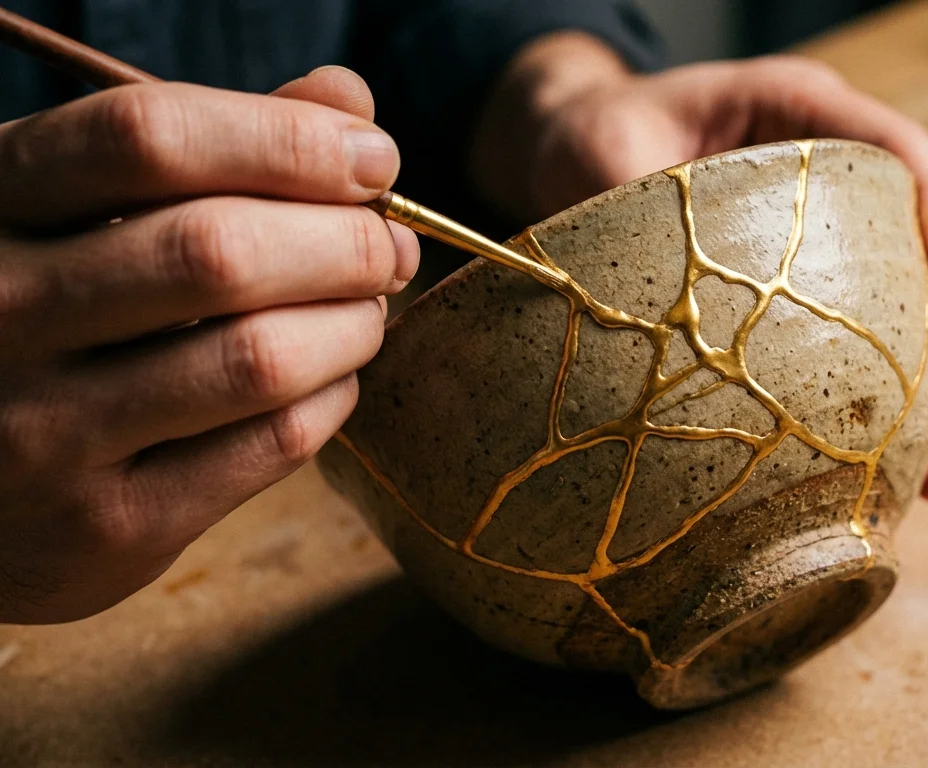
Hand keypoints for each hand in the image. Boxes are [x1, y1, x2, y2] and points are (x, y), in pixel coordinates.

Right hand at [0, 67, 419, 622]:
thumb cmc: (38, 312)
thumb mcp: (77, 208)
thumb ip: (205, 147)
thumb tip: (347, 98)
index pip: (149, 137)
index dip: (288, 139)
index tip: (375, 158)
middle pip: (219, 251)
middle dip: (347, 242)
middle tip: (392, 246)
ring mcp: (43, 433)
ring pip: (260, 357)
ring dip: (353, 323)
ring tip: (369, 307)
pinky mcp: (107, 528)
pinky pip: (271, 444)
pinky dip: (333, 397)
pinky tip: (332, 375)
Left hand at [473, 35, 927, 499]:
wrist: (575, 151)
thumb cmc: (594, 133)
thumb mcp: (601, 146)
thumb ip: (629, 189)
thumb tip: (654, 287)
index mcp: (799, 110)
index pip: (895, 150)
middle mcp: (830, 175)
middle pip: (922, 243)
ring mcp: (826, 239)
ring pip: (904, 309)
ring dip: (927, 390)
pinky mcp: (806, 292)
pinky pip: (858, 345)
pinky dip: (875, 407)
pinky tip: (886, 468)